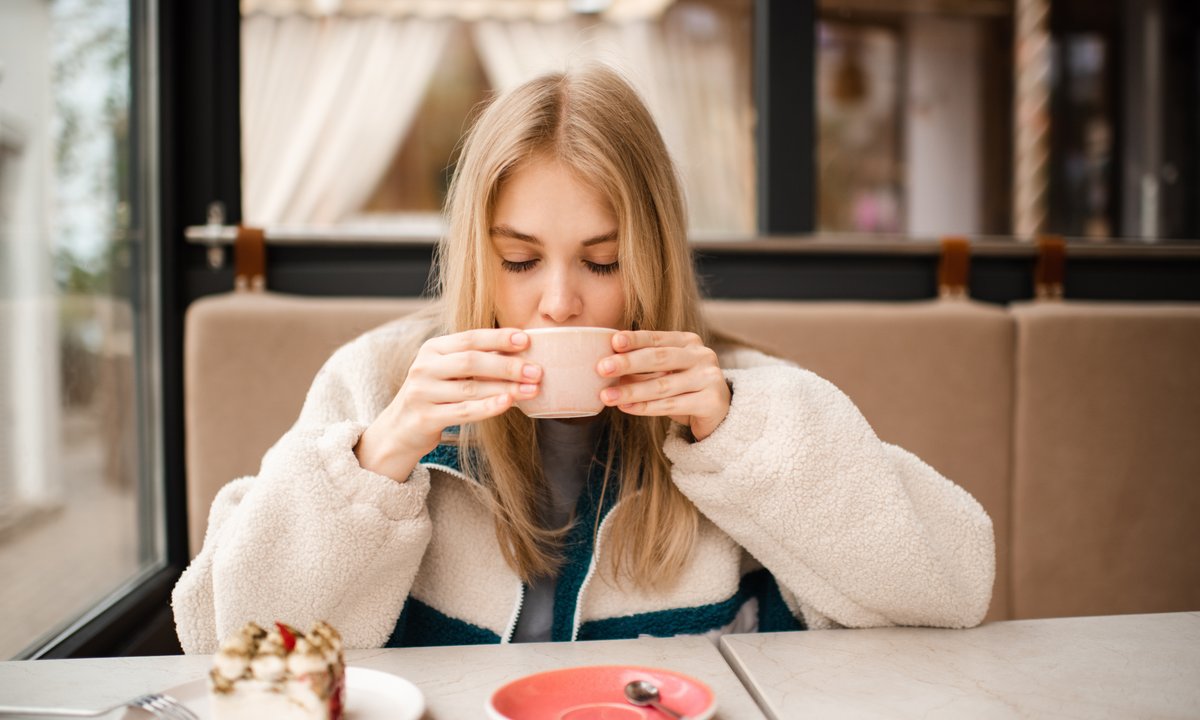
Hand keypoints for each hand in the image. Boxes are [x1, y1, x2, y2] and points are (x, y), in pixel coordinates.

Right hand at [355, 328, 541, 479]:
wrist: (399, 430)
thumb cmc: (435, 396)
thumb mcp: (448, 372)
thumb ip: (476, 361)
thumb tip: (521, 353)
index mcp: (432, 349)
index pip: (469, 338)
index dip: (498, 338)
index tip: (526, 339)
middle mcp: (424, 367)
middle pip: (471, 362)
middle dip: (507, 365)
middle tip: (536, 371)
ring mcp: (422, 393)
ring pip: (471, 388)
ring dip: (505, 388)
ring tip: (532, 389)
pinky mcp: (425, 417)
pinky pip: (463, 412)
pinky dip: (488, 407)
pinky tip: (508, 404)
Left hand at [597, 330, 729, 440]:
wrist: (717, 413)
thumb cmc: (684, 388)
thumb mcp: (665, 372)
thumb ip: (642, 366)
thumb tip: (607, 365)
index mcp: (688, 341)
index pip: (657, 338)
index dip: (635, 339)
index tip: (613, 341)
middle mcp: (701, 355)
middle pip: (660, 358)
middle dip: (628, 363)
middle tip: (602, 368)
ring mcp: (709, 378)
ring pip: (662, 385)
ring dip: (631, 391)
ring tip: (607, 396)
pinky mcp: (711, 401)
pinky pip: (672, 405)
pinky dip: (646, 408)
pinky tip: (626, 408)